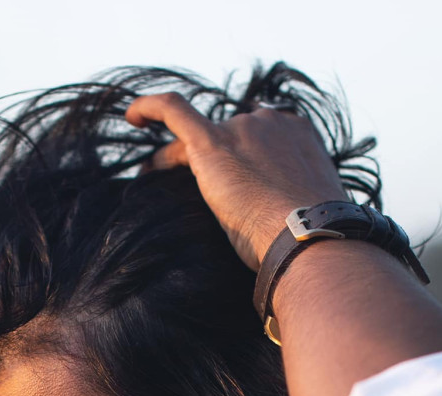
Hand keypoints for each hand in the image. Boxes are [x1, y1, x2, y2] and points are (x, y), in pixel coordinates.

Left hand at [125, 94, 347, 269]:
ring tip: (152, 181)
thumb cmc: (310, 239)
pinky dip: (150, 108)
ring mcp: (242, 128)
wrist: (310, 237)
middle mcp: (270, 122)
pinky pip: (173, 110)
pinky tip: (131, 118)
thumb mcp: (305, 214)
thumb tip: (274, 233)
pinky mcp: (213, 143)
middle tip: (181, 191)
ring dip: (174, 158)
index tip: (224, 183)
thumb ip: (288, 204)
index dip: (236, 156)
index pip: (257, 138)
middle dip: (204, 161)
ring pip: (196, 135)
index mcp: (297, 136)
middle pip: (226, 136)